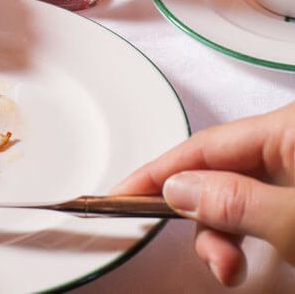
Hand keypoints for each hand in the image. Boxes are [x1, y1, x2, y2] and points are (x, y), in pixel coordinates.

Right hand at [113, 102, 294, 286]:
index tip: (119, 194)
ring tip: (231, 268)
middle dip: (202, 220)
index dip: (156, 173)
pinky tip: (243, 258)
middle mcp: (288, 143)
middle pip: (217, 174)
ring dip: (223, 236)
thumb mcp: (292, 220)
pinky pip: (256, 208)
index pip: (202, 147)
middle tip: (209, 256)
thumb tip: (178, 189)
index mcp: (287, 129)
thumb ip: (234, 202)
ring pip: (234, 196)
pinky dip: (244, 237)